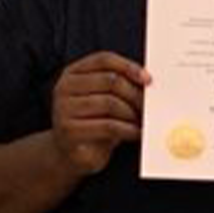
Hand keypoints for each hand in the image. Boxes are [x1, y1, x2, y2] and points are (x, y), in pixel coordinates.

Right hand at [48, 52, 147, 176]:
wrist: (73, 153)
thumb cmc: (96, 121)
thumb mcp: (107, 98)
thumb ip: (121, 85)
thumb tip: (150, 81)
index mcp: (74, 73)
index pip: (104, 59)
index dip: (129, 66)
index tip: (149, 79)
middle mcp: (64, 87)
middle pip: (111, 80)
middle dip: (136, 94)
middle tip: (150, 106)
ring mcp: (63, 109)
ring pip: (110, 103)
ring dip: (133, 113)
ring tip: (141, 121)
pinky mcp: (69, 130)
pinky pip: (108, 126)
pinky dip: (128, 129)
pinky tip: (136, 133)